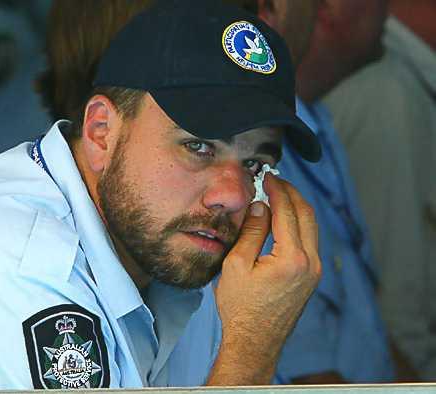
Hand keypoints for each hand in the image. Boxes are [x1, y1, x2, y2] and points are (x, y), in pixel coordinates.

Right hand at [208, 174, 320, 384]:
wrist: (254, 341)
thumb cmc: (241, 308)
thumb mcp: (236, 265)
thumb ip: (251, 232)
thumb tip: (260, 206)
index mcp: (291, 258)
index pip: (287, 211)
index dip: (278, 190)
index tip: (268, 177)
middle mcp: (309, 263)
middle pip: (307, 215)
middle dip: (292, 193)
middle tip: (276, 181)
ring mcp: (314, 271)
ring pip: (312, 227)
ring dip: (297, 208)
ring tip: (279, 195)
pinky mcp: (311, 277)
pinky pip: (310, 241)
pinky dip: (299, 224)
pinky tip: (284, 220)